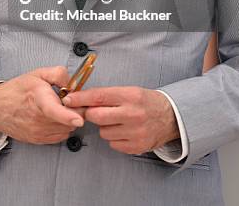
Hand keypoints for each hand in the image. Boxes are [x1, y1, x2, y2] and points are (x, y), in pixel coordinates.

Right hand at [0, 66, 84, 144]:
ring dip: (68, 120)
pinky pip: (60, 136)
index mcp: (38, 98)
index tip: (79, 119)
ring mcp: (38, 132)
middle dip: (75, 111)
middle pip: (68, 121)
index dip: (68, 116)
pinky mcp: (38, 140)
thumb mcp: (38, 73)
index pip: (54, 110)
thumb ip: (58, 74)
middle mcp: (38, 118)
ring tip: (58, 108)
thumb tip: (72, 84)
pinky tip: (54, 118)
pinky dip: (62, 127)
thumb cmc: (18, 90)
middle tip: (67, 102)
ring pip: (67, 129)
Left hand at [62, 86, 179, 154]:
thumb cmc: (145, 102)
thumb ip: (107, 95)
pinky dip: (114, 138)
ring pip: (103, 132)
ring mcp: (135, 132)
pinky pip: (113, 144)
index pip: (99, 96)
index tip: (68, 99)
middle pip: (97, 116)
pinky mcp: (136, 147)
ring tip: (117, 121)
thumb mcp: (129, 91)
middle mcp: (133, 114)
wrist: (170, 117)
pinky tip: (124, 131)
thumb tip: (81, 99)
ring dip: (105, 127)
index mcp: (130, 96)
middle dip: (91, 114)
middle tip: (94, 112)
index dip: (80, 98)